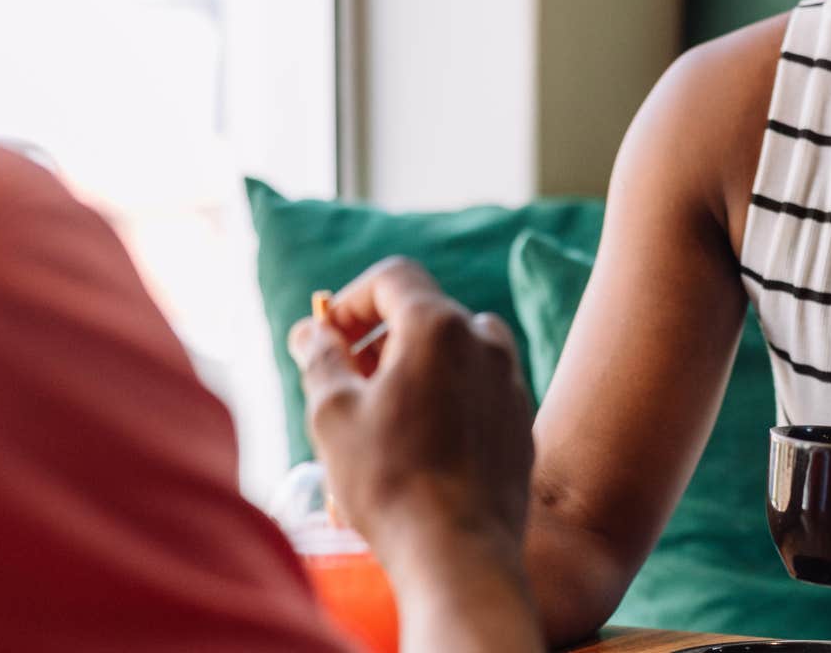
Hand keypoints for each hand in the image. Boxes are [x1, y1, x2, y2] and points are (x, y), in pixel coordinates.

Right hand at [288, 257, 535, 573]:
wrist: (460, 553)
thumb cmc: (389, 481)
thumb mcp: (333, 414)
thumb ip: (321, 359)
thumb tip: (311, 332)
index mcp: (439, 326)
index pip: (393, 277)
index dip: (350, 300)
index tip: (326, 337)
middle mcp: (485, 342)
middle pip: (425, 312)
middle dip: (378, 335)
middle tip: (343, 377)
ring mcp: (510, 380)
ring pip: (455, 349)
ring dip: (415, 364)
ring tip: (380, 409)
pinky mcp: (520, 420)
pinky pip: (476, 387)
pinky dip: (445, 394)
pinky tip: (418, 440)